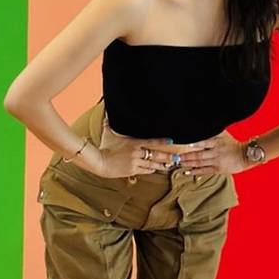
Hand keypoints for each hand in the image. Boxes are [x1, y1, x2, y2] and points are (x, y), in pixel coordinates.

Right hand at [96, 123, 218, 178]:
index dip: (162, 142)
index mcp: (134, 142)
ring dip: (163, 164)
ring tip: (172, 164)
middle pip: (156, 155)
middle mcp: (137, 152)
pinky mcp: (132, 171)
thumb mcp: (109, 131)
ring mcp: (135, 163)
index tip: (172, 141)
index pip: (151, 141)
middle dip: (168, 156)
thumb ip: (112, 120)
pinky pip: (146, 170)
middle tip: (179, 157)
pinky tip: (158, 169)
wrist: (99, 162)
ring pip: (153, 164)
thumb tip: (108, 108)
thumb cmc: (105, 146)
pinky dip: (152, 169)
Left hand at [175, 129, 251, 176]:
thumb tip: (201, 124)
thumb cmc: (232, 144)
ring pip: (200, 162)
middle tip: (176, 156)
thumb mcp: (223, 134)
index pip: (203, 141)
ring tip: (179, 163)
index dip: (193, 143)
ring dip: (188, 163)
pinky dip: (195, 171)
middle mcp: (216, 151)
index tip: (183, 142)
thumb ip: (212, 131)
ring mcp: (217, 161)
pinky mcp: (218, 169)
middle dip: (186, 156)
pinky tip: (187, 172)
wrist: (245, 155)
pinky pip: (205, 171)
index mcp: (217, 141)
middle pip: (199, 154)